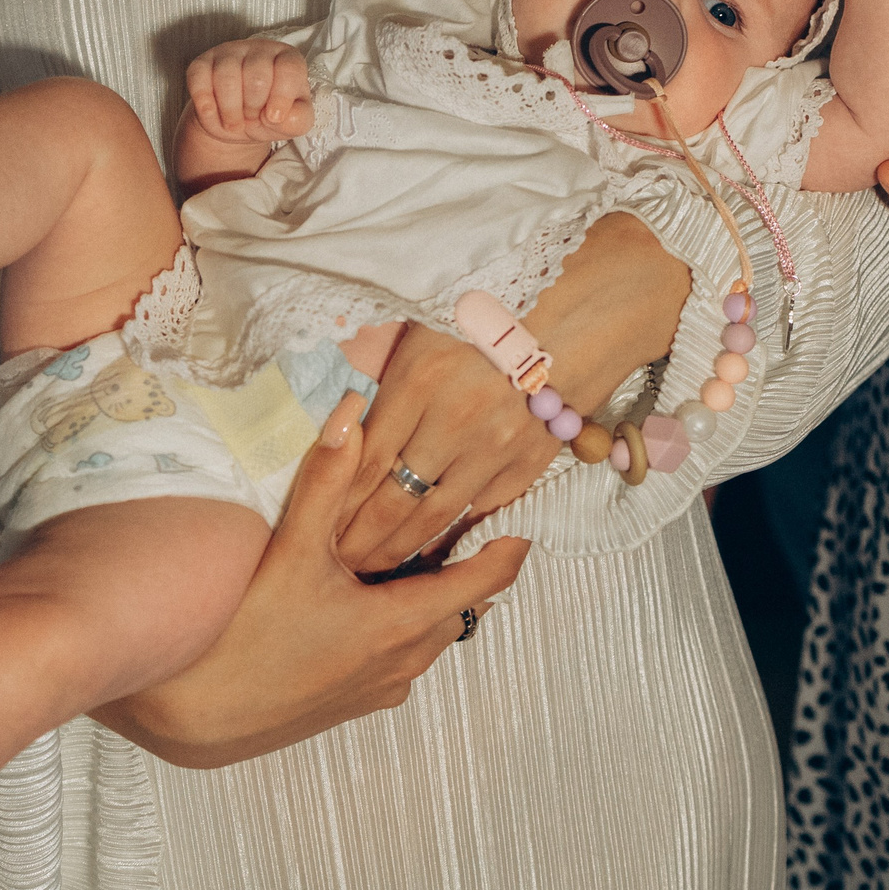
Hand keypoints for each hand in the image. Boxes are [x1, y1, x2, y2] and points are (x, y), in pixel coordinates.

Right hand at [93, 392, 530, 767]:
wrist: (195, 718)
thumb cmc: (242, 637)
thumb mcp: (288, 551)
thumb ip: (326, 478)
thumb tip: (352, 413)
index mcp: (398, 624)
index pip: (482, 583)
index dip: (507, 551)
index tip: (524, 524)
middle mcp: (401, 663)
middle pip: (459, 609)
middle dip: (469, 568)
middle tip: (468, 522)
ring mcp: (379, 689)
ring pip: (429, 635)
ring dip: (431, 599)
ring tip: (416, 554)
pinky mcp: (354, 704)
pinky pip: (401, 658)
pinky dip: (402, 625)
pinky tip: (362, 601)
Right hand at [186, 39, 312, 141]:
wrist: (238, 123)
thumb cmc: (270, 116)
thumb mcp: (293, 122)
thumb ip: (298, 119)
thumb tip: (280, 115)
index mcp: (287, 59)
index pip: (289, 69)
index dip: (281, 98)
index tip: (273, 118)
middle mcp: (259, 49)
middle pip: (257, 77)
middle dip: (253, 109)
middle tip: (251, 119)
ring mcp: (228, 52)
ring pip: (227, 79)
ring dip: (230, 112)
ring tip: (234, 123)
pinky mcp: (201, 64)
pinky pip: (199, 81)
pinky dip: (206, 106)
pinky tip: (214, 116)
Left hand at [337, 323, 559, 573]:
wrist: (568, 323)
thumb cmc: (482, 320)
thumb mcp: (420, 333)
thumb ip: (382, 384)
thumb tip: (341, 431)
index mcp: (418, 380)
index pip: (364, 462)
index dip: (336, 505)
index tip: (320, 532)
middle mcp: (454, 419)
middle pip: (393, 499)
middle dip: (360, 541)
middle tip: (339, 564)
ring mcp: (494, 446)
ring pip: (434, 516)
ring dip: (399, 549)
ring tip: (373, 569)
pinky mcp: (527, 463)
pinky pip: (480, 512)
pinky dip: (451, 536)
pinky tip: (427, 553)